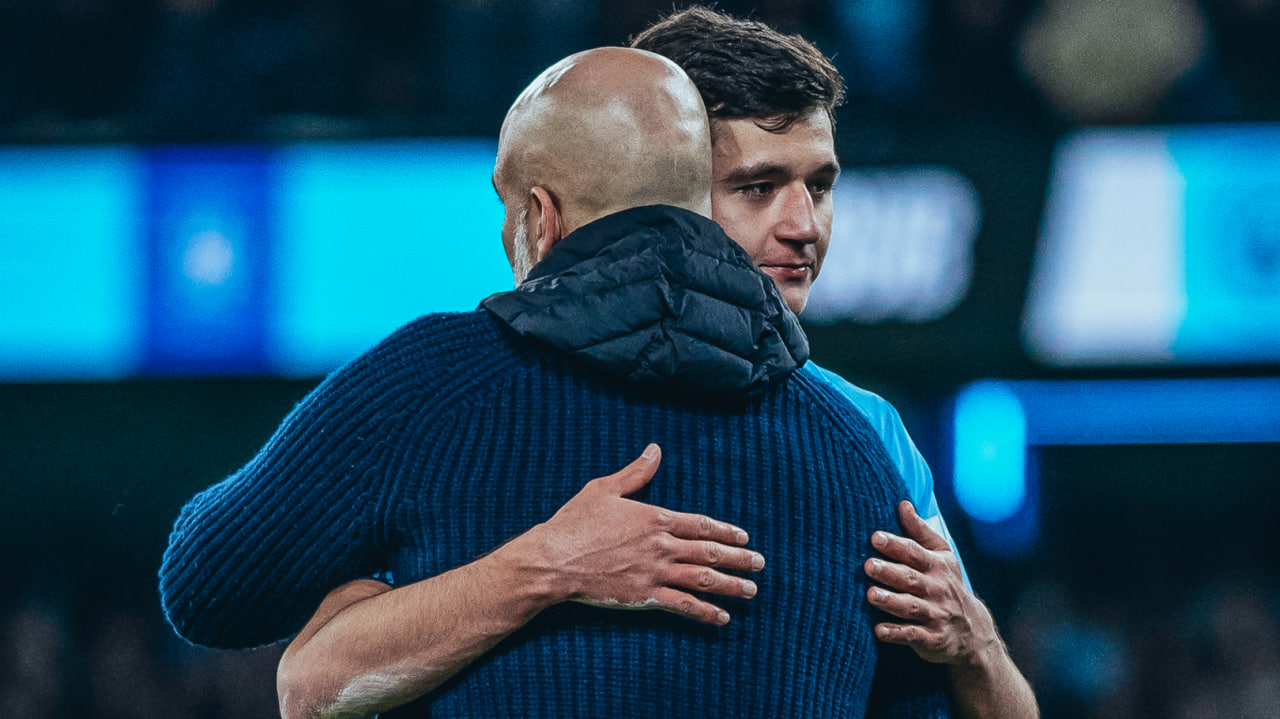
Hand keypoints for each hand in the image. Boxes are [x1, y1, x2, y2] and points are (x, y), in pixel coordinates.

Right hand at [525, 444, 763, 624]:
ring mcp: (655, 572)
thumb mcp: (604, 489)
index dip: (726, 531)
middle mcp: (661, 545)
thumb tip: (655, 449)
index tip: (743, 537)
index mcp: (654, 518)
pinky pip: (683, 604)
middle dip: (739, 558)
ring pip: (703, 578)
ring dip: (731, 585)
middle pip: (710, 551)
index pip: (701, 524)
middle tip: (760, 563)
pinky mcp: (645, 596)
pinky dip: (705, 612)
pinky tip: (722, 618)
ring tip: (751, 590)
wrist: (554, 560)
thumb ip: (635, 473)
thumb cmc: (575, 523)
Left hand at [865, 501, 998, 666]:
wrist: (973, 631)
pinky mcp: (931, 638)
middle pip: (910, 578)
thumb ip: (920, 531)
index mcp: (937, 566)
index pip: (914, 553)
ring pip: (910, 607)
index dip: (895, 544)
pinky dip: (896, 633)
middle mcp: (936, 589)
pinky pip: (912, 635)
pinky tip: (878, 631)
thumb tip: (902, 504)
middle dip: (889, 572)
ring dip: (891, 601)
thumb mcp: (941, 555)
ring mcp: (935, 614)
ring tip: (871, 595)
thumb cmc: (947, 585)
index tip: (875, 537)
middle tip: (868, 565)